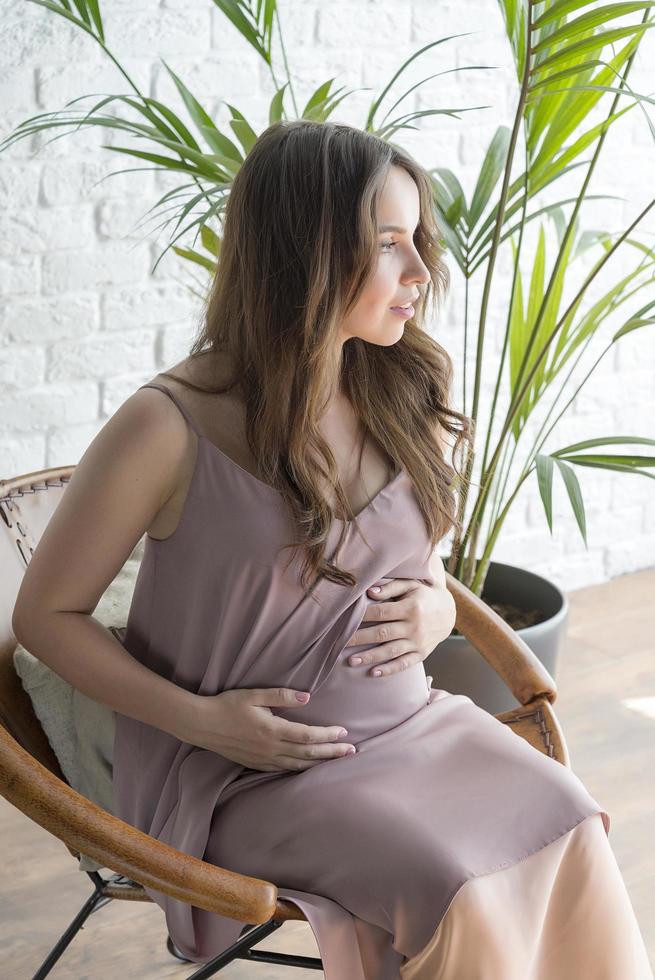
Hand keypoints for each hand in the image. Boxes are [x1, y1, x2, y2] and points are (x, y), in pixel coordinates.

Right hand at [190, 687, 357, 771]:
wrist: (201, 724)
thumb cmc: (227, 705)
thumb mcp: (254, 695)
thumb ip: (281, 696)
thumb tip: (307, 698)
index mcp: (272, 730)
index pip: (308, 736)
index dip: (328, 735)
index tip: (344, 732)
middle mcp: (270, 748)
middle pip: (308, 754)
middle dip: (332, 753)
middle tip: (352, 752)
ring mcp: (263, 759)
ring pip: (298, 766)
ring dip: (320, 764)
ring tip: (337, 762)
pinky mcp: (256, 764)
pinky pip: (284, 770)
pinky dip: (301, 770)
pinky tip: (309, 768)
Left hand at [345, 576, 455, 677]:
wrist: (449, 612)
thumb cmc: (423, 595)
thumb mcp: (410, 585)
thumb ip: (390, 587)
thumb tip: (369, 592)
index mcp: (410, 607)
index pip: (381, 612)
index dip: (362, 616)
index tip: (345, 619)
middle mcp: (414, 626)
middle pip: (382, 633)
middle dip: (360, 638)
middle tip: (340, 643)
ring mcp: (418, 642)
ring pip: (391, 651)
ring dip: (370, 657)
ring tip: (351, 661)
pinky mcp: (422, 654)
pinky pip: (404, 664)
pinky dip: (389, 669)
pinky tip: (374, 673)